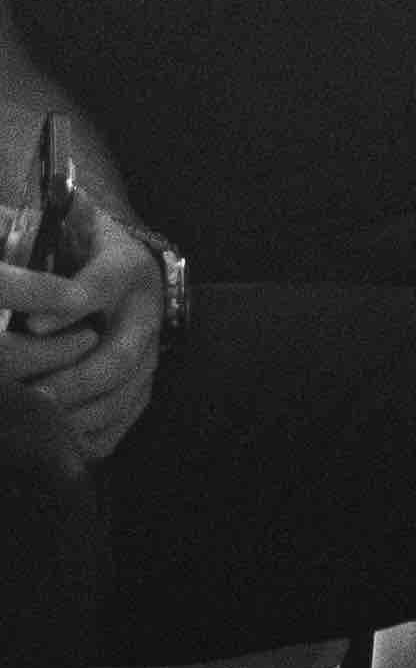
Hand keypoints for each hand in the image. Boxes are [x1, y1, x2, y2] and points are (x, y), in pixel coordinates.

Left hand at [0, 227, 164, 467]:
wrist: (128, 267)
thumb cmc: (81, 243)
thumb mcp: (69, 222)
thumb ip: (38, 225)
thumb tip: (9, 226)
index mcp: (126, 267)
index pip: (99, 288)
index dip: (65, 309)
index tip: (30, 326)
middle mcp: (144, 313)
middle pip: (117, 358)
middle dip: (72, 382)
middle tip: (31, 396)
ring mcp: (150, 353)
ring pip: (123, 394)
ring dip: (79, 415)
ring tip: (38, 425)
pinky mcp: (144, 382)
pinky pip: (125, 418)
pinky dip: (94, 436)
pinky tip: (60, 445)